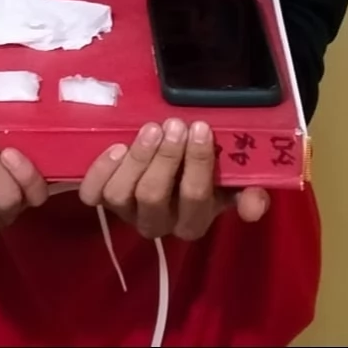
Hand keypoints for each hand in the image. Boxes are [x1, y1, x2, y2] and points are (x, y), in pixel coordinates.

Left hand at [79, 119, 268, 240]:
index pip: (195, 199)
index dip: (196, 164)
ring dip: (136, 159)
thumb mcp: (231, 180)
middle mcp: (158, 223)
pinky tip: (116, 147)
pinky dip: (101, 171)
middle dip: (164, 157)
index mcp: (194, 220)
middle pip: (154, 197)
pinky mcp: (103, 198)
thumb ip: (247, 190)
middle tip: (173, 124)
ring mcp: (127, 211)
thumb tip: (255, 202)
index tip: (199, 127)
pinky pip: (92, 194)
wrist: (173, 161)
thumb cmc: (205, 169)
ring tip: (149, 129)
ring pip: (121, 196)